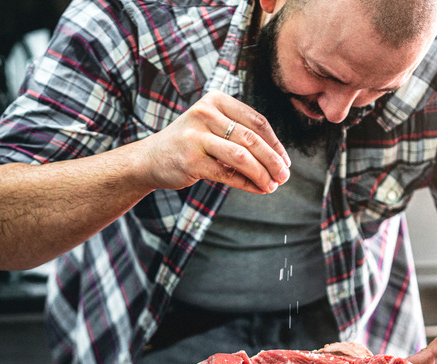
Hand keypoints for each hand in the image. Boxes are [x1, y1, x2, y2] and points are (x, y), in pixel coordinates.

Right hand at [139, 90, 290, 193]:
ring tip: (273, 185)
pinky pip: (227, 173)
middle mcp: (205, 114)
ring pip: (242, 156)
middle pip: (252, 138)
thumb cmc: (189, 143)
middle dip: (273, 160)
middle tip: (284, 176)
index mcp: (216, 101)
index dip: (276, 143)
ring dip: (262, 173)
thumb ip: (240, 135)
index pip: (256, 121)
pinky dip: (247, 183)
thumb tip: (278, 160)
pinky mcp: (191, 160)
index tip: (285, 161)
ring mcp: (196, 137)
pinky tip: (258, 189)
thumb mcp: (212, 127)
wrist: (150, 159)